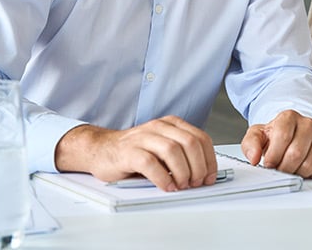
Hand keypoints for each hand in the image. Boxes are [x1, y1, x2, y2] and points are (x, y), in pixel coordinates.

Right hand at [54, 116, 216, 191]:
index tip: (210, 176)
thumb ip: (180, 155)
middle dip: (198, 166)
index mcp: (171, 124)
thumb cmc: (134, 152)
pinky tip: (167, 186)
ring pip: (172, 150)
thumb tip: (203, 175)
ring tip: (182, 185)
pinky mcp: (128, 152)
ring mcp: (143, 137)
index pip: (200, 137)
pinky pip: (150, 163)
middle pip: (190, 142)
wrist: (101, 149)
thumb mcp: (162, 148)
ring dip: (183, 172)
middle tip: (197, 182)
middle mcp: (159, 127)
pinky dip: (163, 177)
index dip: (209, 159)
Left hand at [241, 110, 311, 177]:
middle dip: (284, 168)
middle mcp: (308, 124)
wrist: (295, 133)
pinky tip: (305, 167)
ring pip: (309, 165)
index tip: (269, 163)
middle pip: (295, 154)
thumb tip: (254, 158)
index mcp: (289, 117)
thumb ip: (251, 144)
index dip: (273, 156)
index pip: (282, 138)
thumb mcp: (259, 135)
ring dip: (296, 173)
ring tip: (291, 167)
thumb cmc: (277, 136)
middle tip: (280, 168)